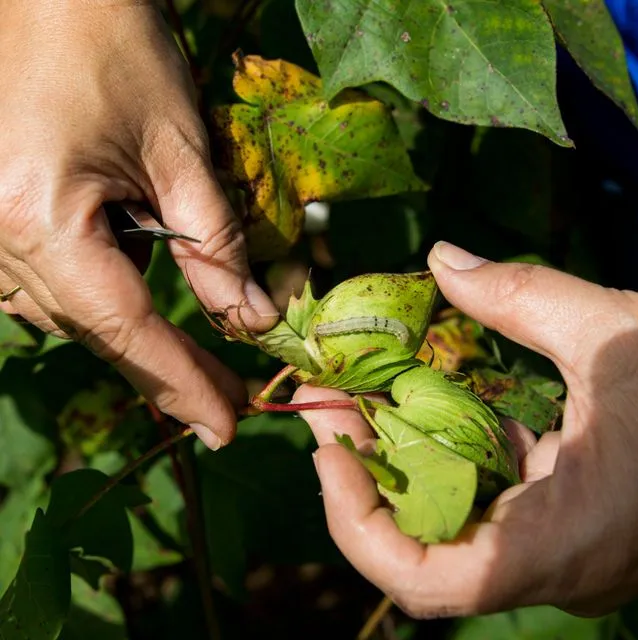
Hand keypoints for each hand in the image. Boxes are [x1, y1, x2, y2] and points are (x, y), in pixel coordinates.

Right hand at [0, 1, 277, 448]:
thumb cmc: (110, 40)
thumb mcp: (180, 150)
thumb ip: (215, 245)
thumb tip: (249, 319)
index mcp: (37, 219)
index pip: (125, 329)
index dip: (180, 383)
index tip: (224, 427)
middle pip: (95, 330)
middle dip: (165, 371)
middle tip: (224, 405)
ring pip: (69, 315)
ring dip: (133, 339)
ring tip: (195, 366)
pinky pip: (48, 284)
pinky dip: (100, 300)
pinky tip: (134, 299)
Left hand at [297, 241, 637, 617]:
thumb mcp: (616, 334)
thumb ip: (523, 297)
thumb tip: (442, 260)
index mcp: (567, 536)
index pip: (434, 581)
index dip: (360, 526)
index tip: (329, 449)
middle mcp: (551, 561)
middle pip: (419, 548)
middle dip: (363, 475)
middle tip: (331, 402)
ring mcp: (552, 548)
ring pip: (441, 527)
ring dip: (391, 464)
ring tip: (358, 398)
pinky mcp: (553, 525)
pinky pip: (474, 505)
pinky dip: (435, 459)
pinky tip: (421, 409)